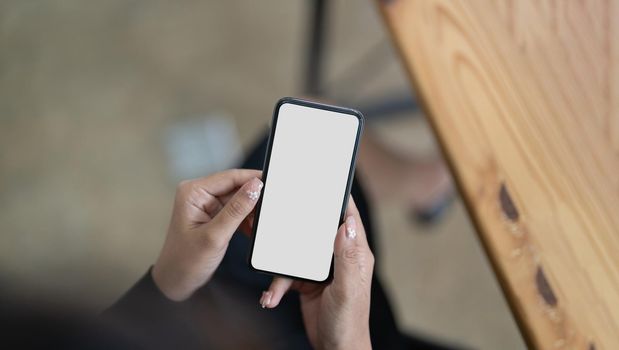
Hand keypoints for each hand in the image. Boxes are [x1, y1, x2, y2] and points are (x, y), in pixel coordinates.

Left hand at [152, 169, 262, 300]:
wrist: (176, 282)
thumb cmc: (186, 261)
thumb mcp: (215, 236)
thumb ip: (237, 210)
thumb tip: (256, 186)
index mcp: (193, 192)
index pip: (230, 177)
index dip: (253, 178)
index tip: (276, 183)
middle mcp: (199, 193)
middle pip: (236, 186)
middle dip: (254, 198)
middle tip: (271, 209)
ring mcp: (206, 204)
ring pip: (239, 198)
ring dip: (251, 210)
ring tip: (261, 224)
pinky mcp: (214, 214)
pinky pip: (236, 210)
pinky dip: (246, 219)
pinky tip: (252, 229)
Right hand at [260, 198, 373, 349]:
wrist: (335, 349)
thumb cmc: (348, 323)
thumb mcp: (348, 289)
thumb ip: (348, 257)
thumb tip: (346, 225)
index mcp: (355, 254)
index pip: (348, 218)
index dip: (339, 198)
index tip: (324, 182)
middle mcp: (339, 258)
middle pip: (316, 231)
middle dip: (296, 230)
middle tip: (279, 225)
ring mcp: (322, 269)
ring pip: (295, 253)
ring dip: (280, 270)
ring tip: (272, 286)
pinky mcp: (306, 282)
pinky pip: (286, 274)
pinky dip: (276, 285)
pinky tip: (270, 297)